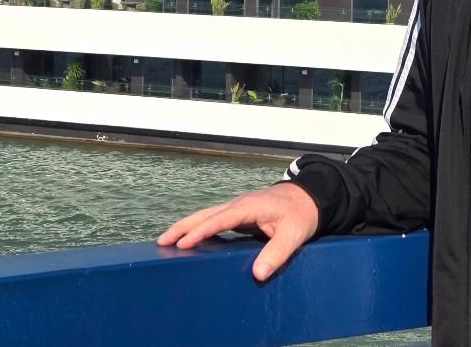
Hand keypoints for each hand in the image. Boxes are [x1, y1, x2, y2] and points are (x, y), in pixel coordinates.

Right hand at [156, 182, 318, 280]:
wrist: (309, 197)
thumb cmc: (301, 213)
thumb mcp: (294, 234)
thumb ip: (276, 253)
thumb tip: (257, 274)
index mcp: (249, 207)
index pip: (220, 219)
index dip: (201, 231)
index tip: (183, 243)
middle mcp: (239, 204)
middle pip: (206, 214)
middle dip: (183, 227)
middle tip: (161, 241)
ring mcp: (238, 207)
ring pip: (207, 215)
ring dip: (187, 226)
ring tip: (167, 241)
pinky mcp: (240, 213)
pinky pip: (214, 219)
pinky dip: (199, 227)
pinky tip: (191, 239)